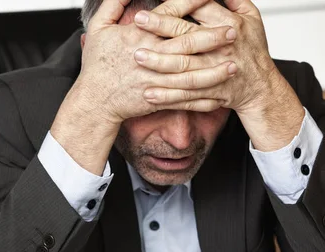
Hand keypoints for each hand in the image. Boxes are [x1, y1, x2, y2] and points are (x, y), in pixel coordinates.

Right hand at [49, 0, 237, 174]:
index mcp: (138, 38)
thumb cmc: (96, 65)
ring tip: (234, 65)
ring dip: (213, 71)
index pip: (170, 15)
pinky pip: (183, 100)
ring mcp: (155, 81)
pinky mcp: (157, 100)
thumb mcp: (98, 28)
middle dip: (212, 38)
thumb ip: (114, 4)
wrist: (94, 101)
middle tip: (233, 31)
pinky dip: (202, 100)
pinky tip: (219, 95)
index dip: (191, 2)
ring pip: (190, 75)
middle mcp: (150, 58)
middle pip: (186, 45)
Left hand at [133, 0, 305, 149]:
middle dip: (160, 29)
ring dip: (159, 64)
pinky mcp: (210, 93)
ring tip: (137, 58)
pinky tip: (149, 93)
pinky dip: (168, 96)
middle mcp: (220, 48)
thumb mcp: (251, 17)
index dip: (177, 4)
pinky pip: (186, 96)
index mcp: (229, 25)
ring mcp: (214, 72)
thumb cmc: (252, 49)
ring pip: (184, 69)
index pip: (200, 9)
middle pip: (187, 37)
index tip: (156, 4)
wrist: (260, 86)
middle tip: (138, 22)